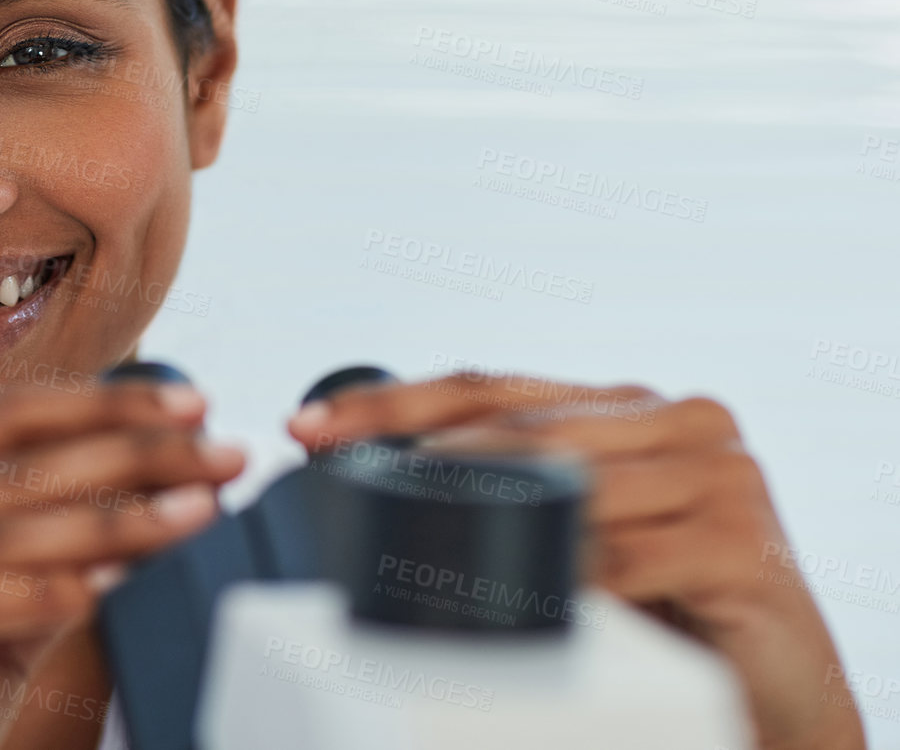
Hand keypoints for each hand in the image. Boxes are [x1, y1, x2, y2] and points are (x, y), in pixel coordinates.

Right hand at [0, 381, 245, 749]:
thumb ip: (52, 573)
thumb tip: (154, 517)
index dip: (99, 405)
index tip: (191, 406)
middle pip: (7, 465)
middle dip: (127, 453)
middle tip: (217, 454)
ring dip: (107, 519)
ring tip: (191, 513)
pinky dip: (36, 591)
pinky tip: (104, 585)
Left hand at [287, 372, 866, 749]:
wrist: (777, 698)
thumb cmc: (666, 612)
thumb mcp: (582, 537)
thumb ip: (519, 497)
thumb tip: (378, 489)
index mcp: (629, 408)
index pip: (488, 388)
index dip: (392, 404)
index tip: (309, 428)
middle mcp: (679, 421)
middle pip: (517, 424)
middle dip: (413, 450)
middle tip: (340, 478)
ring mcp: (719, 476)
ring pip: (566, 483)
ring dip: (480, 513)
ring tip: (407, 533)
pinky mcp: (744, 544)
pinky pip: (623, 561)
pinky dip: (563, 578)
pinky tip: (518, 588)